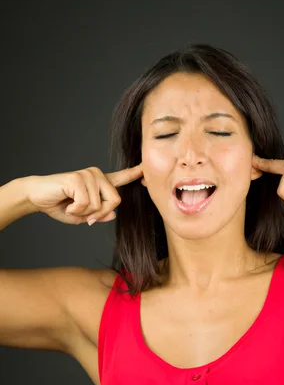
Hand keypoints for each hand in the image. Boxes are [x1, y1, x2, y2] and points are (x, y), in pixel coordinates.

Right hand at [23, 164, 143, 224]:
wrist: (37, 198)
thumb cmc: (59, 205)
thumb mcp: (83, 215)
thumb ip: (99, 215)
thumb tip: (112, 215)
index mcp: (100, 183)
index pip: (121, 177)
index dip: (134, 174)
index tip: (146, 168)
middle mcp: (97, 175)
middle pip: (115, 201)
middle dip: (100, 213)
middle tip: (83, 215)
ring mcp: (88, 174)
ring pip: (100, 204)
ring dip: (84, 213)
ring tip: (71, 206)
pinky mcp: (77, 178)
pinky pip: (86, 203)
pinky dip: (75, 210)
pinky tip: (67, 204)